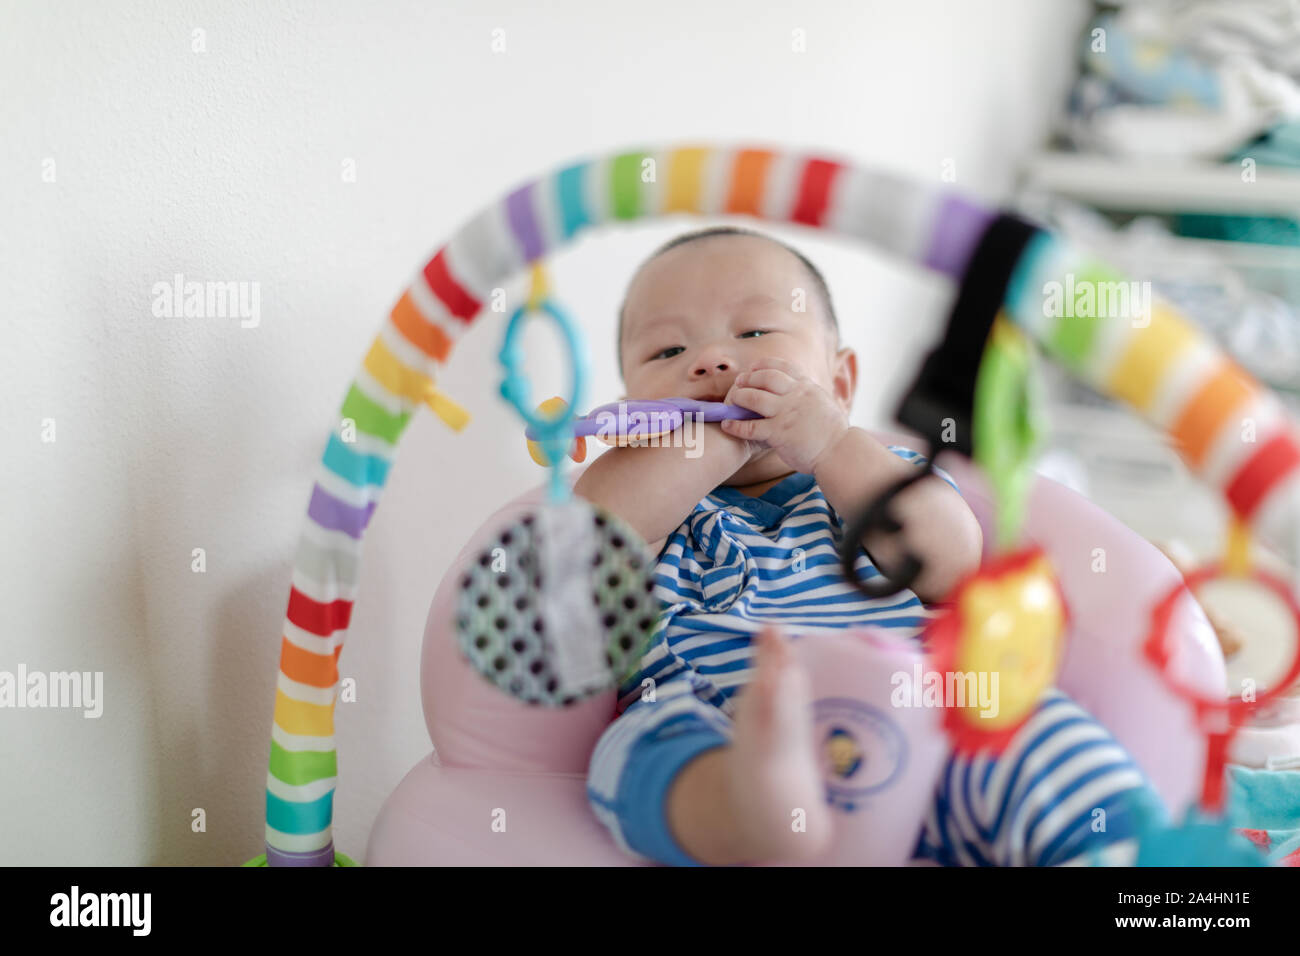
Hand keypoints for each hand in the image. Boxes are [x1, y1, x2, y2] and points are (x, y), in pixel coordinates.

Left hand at [719, 357, 849, 474]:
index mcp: (807, 387)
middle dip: (748, 378)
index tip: (753, 367)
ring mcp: (786, 413)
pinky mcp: (778, 433)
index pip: (783, 367)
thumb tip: (805, 390)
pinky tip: (727, 425)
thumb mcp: (825, 403)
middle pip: (765, 378)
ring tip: (731, 400)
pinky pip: (750, 427)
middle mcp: (796, 395)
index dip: (764, 365)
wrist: (839, 451)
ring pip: (754, 398)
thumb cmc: (834, 432)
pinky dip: (735, 425)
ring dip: (739, 397)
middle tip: (738, 383)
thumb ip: (811, 395)